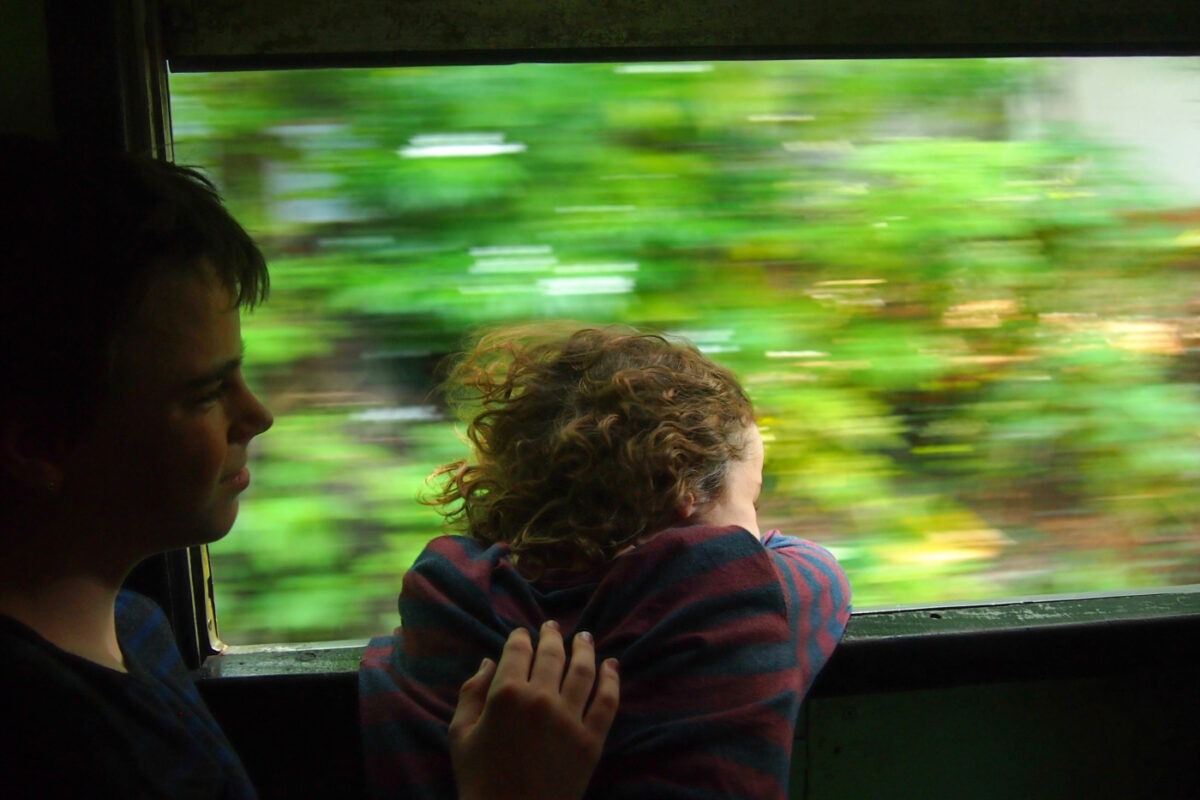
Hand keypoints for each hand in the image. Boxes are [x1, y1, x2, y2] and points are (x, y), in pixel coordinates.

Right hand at [450, 620, 619, 799]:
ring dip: (584, 649)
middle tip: (553, 627)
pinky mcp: (591, 740)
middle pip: (552, 655)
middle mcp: (541, 698)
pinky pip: (607, 701)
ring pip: (583, 671)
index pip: (518, 651)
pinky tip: (612, 666)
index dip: (520, 638)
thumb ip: (471, 694)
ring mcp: (570, 718)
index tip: (523, 634)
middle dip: (552, 636)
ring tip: (584, 637)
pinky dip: (611, 679)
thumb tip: (487, 662)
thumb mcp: (460, 735)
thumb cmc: (479, 780)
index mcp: (506, 694)